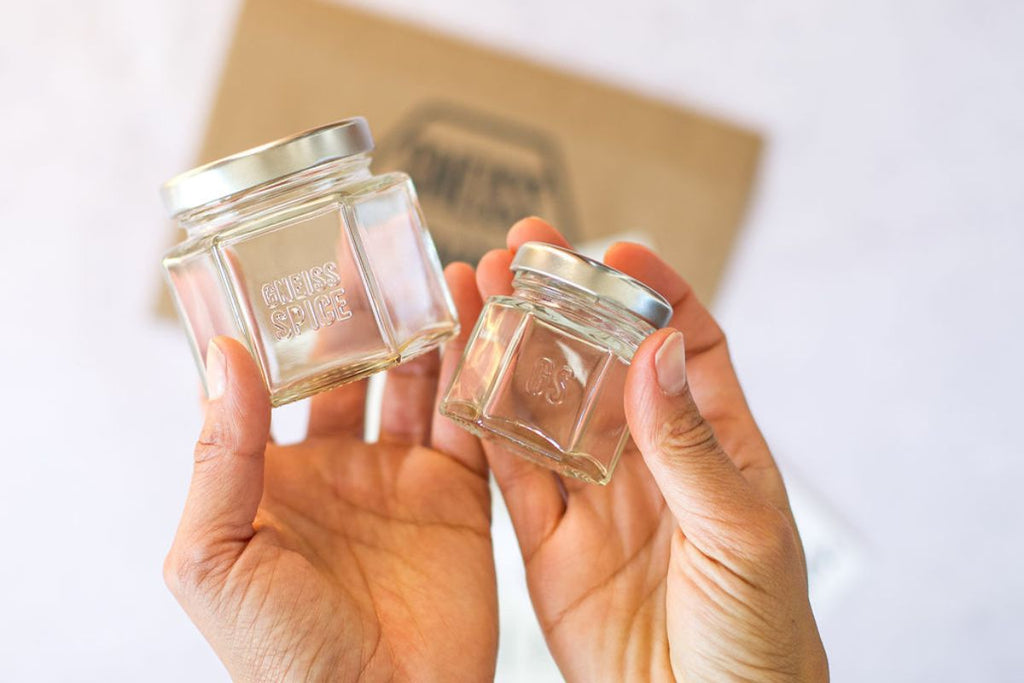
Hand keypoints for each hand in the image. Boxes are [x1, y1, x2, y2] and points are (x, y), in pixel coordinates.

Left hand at [164, 264, 497, 681]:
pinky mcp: (460, 500)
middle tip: (381, 256)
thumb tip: (227, 359)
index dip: (285, 325)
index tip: (293, 263)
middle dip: (369, 314)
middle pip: (357, 370)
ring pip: (421, 385)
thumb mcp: (217, 558)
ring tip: (444, 275)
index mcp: (273, 476)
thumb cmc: (283, 657)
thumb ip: (219, 458)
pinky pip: (475, 426)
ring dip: (432, 333)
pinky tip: (486, 334)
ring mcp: (403, 481)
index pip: (276, 381)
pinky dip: (483, 380)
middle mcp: (340, 469)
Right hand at [477, 219, 827, 680]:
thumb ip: (691, 447)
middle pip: (600, 361)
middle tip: (524, 250)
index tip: (616, 250)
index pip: (687, 345)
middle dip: (563, 302)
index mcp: (715, 445)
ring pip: (544, 405)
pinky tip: (460, 374)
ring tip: (476, 291)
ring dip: (512, 348)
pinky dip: (483, 423)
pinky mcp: (547, 539)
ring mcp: (594, 496)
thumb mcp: (741, 536)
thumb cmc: (760, 638)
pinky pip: (509, 471)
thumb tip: (655, 351)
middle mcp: (649, 460)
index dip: (654, 291)